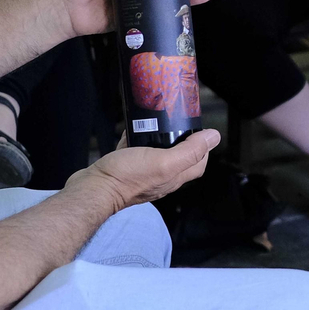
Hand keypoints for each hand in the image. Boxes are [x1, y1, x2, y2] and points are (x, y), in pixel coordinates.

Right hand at [68, 129, 220, 211]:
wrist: (94, 189)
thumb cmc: (127, 177)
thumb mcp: (165, 161)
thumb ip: (190, 151)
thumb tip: (214, 137)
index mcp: (174, 177)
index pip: (198, 163)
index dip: (203, 147)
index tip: (199, 130)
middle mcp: (161, 177)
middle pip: (179, 157)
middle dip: (181, 139)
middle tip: (177, 121)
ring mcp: (142, 173)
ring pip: (156, 152)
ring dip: (157, 137)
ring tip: (156, 121)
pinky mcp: (124, 167)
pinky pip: (134, 149)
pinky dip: (135, 137)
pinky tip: (132, 127)